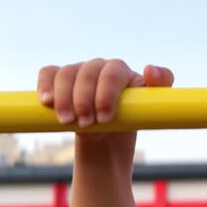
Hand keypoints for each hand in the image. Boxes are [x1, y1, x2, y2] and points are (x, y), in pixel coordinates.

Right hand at [37, 58, 173, 135]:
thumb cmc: (131, 121)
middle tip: (86, 123)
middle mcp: (99, 67)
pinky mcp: (59, 79)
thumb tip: (150, 70)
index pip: (113, 73)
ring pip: (66, 73)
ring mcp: (78, 71)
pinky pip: (48, 73)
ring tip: (68, 121)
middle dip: (84, 99)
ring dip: (64, 98)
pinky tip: (46, 102)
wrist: (108, 139)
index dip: (106, 93)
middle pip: (87, 73)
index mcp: (121, 71)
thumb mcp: (151, 109)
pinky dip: (45, 85)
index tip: (104, 117)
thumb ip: (161, 88)